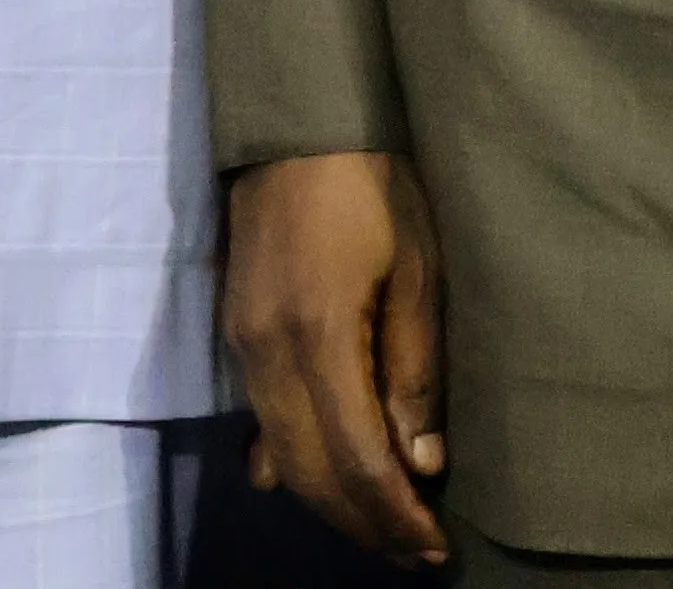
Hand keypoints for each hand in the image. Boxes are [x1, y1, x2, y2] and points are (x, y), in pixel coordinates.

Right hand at [226, 149, 449, 566]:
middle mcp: (266, 356)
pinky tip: (326, 484)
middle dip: (365, 524)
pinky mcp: (237, 338)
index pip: (356, 459)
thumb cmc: (377, 185)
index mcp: (317, 338)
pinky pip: (260, 425)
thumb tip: (420, 462)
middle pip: (311, 475)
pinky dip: (295, 466)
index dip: (396, 514)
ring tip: (385, 529)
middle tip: (416, 554)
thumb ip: (414, 370)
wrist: (302, 126)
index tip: (436, 546)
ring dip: (331, 503)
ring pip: (281, 459)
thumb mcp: (419, 270)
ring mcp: (242, 349)